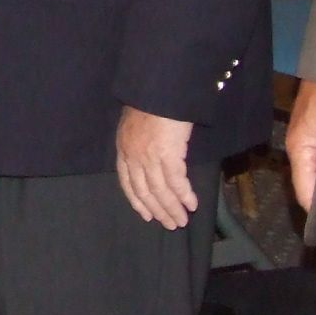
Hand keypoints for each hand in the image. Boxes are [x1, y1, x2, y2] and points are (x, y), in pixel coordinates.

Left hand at [116, 106, 197, 228]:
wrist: (159, 90)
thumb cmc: (152, 104)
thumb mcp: (136, 124)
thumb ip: (139, 143)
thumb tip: (150, 158)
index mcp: (123, 148)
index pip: (127, 182)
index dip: (137, 201)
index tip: (146, 214)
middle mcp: (133, 156)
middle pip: (144, 191)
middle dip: (158, 209)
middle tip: (170, 223)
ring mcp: (149, 157)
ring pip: (160, 190)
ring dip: (172, 208)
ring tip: (182, 220)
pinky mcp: (167, 154)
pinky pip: (176, 182)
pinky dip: (184, 195)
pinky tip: (192, 204)